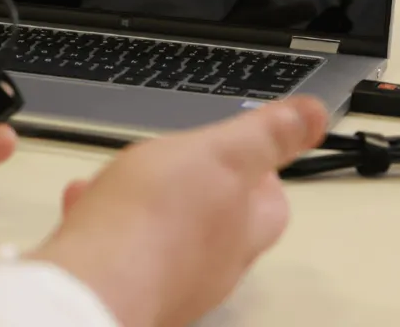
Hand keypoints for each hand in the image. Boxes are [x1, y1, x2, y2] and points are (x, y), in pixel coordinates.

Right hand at [32, 97, 327, 326]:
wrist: (93, 282)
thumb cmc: (155, 220)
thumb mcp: (221, 154)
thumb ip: (267, 136)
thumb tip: (316, 115)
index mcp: (241, 233)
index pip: (270, 205)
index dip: (261, 174)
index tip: (247, 150)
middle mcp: (209, 265)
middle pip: (217, 221)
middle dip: (198, 188)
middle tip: (179, 161)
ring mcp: (166, 279)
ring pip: (164, 232)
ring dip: (145, 200)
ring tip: (120, 177)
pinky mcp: (123, 284)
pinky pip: (120, 244)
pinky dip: (107, 218)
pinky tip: (84, 199)